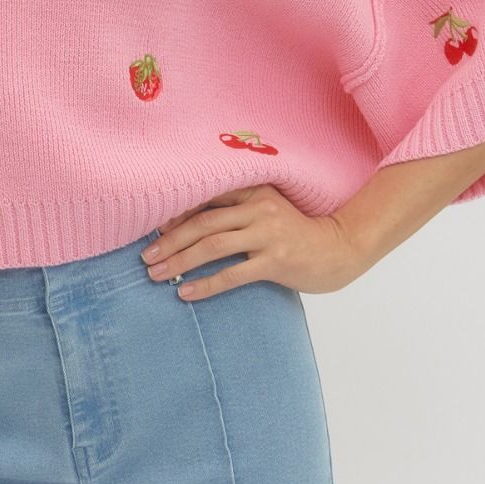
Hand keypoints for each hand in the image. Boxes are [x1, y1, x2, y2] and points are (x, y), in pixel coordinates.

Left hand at [143, 184, 363, 299]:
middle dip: (170, 240)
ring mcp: (269, 235)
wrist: (338, 250)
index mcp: (254, 192)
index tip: (153, 230)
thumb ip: (236, 211)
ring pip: (213, 246)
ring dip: (180, 260)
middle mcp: (259, 209)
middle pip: (203, 223)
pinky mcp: (277, 261)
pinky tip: (185, 292)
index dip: (176, 215)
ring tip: (156, 274)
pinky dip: (205, 284)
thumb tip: (187, 228)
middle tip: (146, 256)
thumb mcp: (267, 211)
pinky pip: (233, 274)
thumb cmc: (296, 233)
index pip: (206, 199)